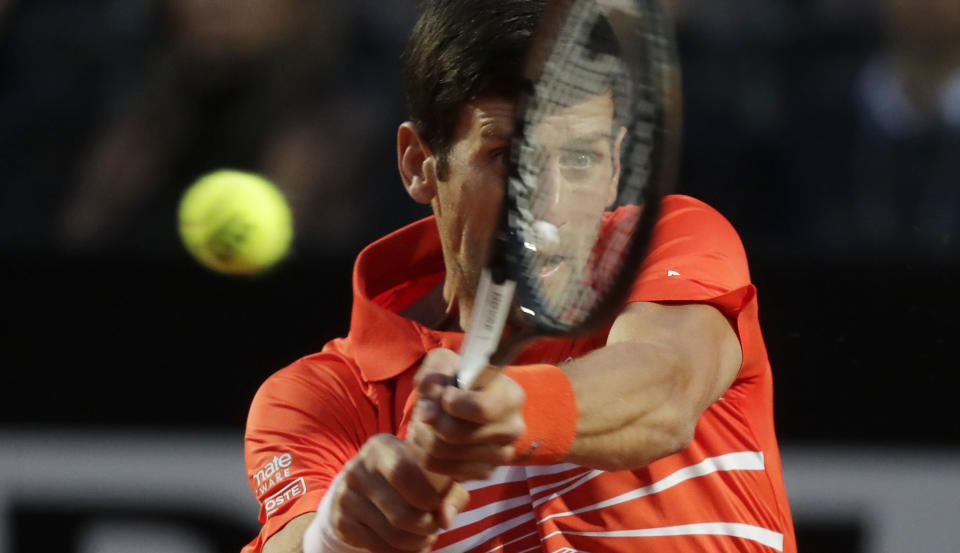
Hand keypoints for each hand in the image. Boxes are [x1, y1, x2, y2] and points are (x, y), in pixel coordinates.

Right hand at [331, 434, 469, 552]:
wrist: (365, 488)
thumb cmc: (410, 477)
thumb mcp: (431, 474)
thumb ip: (450, 493)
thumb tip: (446, 519)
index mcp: (381, 447)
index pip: (403, 472)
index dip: (427, 496)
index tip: (437, 504)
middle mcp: (357, 469)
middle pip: (401, 513)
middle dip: (427, 527)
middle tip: (435, 527)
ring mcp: (346, 496)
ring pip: (392, 534)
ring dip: (417, 543)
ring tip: (426, 537)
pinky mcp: (341, 521)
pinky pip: (377, 547)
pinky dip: (400, 552)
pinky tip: (409, 546)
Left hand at [408, 349, 526, 480]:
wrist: (463, 408)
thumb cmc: (457, 380)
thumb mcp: (445, 363)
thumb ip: (435, 370)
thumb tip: (430, 398)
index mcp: (512, 397)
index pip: (480, 408)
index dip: (451, 402)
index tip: (444, 394)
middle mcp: (512, 428)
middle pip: (454, 433)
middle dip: (428, 418)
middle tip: (423, 409)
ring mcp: (500, 454)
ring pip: (441, 451)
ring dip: (421, 434)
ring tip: (421, 422)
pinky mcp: (484, 472)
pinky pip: (438, 467)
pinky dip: (423, 452)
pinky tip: (427, 438)